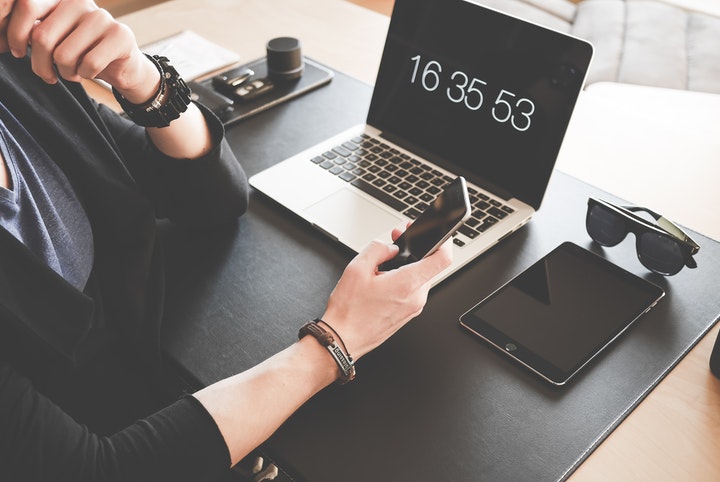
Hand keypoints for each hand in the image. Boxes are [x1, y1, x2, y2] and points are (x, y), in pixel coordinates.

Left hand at [1, 0, 158, 101]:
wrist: (123, 66)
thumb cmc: (82, 53)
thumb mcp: (54, 38)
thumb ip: (33, 32)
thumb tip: (3, 40)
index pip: (27, 6)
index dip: (14, 33)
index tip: (16, 52)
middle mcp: (80, 1)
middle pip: (42, 37)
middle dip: (40, 65)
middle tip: (48, 75)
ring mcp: (102, 17)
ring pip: (64, 55)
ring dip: (65, 73)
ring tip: (72, 72)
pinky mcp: (120, 36)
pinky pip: (89, 64)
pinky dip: (85, 76)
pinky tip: (89, 72)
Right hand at [321, 230, 451, 359]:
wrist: (343, 339)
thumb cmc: (349, 311)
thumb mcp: (357, 268)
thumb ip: (378, 249)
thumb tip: (390, 247)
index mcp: (407, 284)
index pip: (442, 259)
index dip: (444, 242)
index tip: (439, 234)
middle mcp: (416, 298)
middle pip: (428, 266)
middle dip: (414, 251)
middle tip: (395, 243)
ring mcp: (413, 308)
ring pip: (419, 278)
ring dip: (406, 267)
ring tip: (382, 267)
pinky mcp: (408, 314)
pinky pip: (412, 291)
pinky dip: (403, 281)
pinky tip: (383, 282)